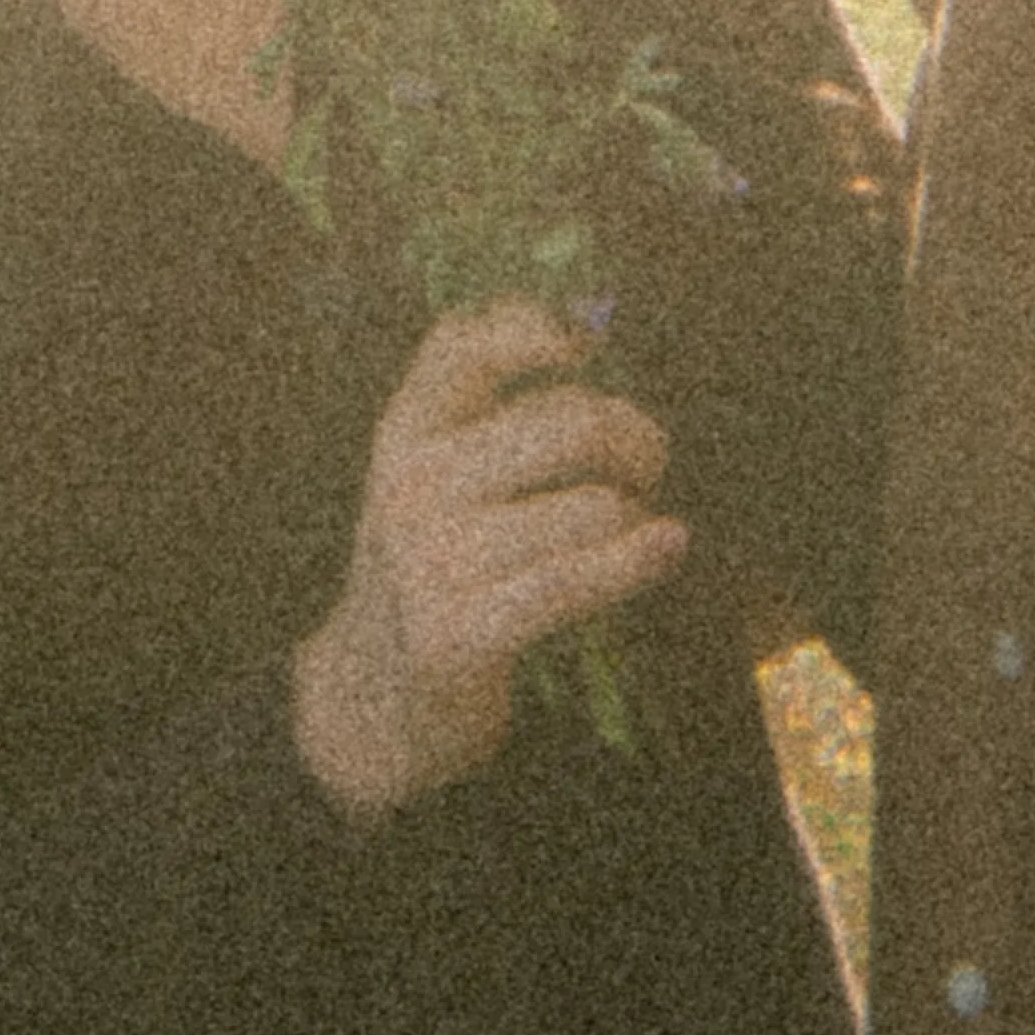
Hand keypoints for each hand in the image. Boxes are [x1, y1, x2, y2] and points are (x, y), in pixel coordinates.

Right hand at [291, 297, 685, 816]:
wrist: (366, 701)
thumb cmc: (429, 573)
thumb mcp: (428, 481)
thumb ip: (484, 411)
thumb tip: (582, 336)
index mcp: (404, 435)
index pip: (464, 348)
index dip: (535, 333)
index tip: (584, 351)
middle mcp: (412, 486)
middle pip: (568, 424)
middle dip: (633, 439)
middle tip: (647, 464)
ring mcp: (431, 561)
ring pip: (591, 509)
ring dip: (631, 519)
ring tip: (627, 532)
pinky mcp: (459, 633)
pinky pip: (574, 582)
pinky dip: (635, 563)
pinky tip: (667, 547)